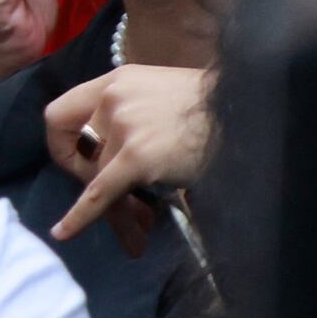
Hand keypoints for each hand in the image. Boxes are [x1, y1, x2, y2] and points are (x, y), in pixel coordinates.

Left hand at [47, 62, 215, 250]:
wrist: (256, 114)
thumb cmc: (218, 110)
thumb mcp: (163, 97)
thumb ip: (133, 113)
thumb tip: (116, 157)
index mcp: (114, 82)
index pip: (61, 115)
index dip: (66, 147)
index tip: (83, 167)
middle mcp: (112, 98)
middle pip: (80, 153)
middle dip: (94, 185)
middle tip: (126, 209)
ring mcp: (124, 125)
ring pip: (97, 179)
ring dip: (117, 211)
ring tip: (138, 235)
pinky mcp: (139, 156)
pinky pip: (100, 192)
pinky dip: (80, 216)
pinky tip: (65, 233)